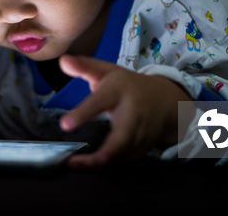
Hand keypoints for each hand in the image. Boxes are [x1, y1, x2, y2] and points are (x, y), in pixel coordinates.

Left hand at [58, 55, 189, 167]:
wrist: (166, 101)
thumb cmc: (128, 86)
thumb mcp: (108, 71)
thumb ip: (84, 66)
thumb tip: (62, 60)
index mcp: (119, 90)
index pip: (101, 101)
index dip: (83, 114)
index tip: (65, 125)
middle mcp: (132, 114)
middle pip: (121, 137)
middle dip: (103, 153)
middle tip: (76, 162)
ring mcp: (141, 134)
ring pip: (123, 154)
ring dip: (100, 163)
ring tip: (75, 166)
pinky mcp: (143, 148)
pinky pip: (125, 161)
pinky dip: (109, 166)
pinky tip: (90, 166)